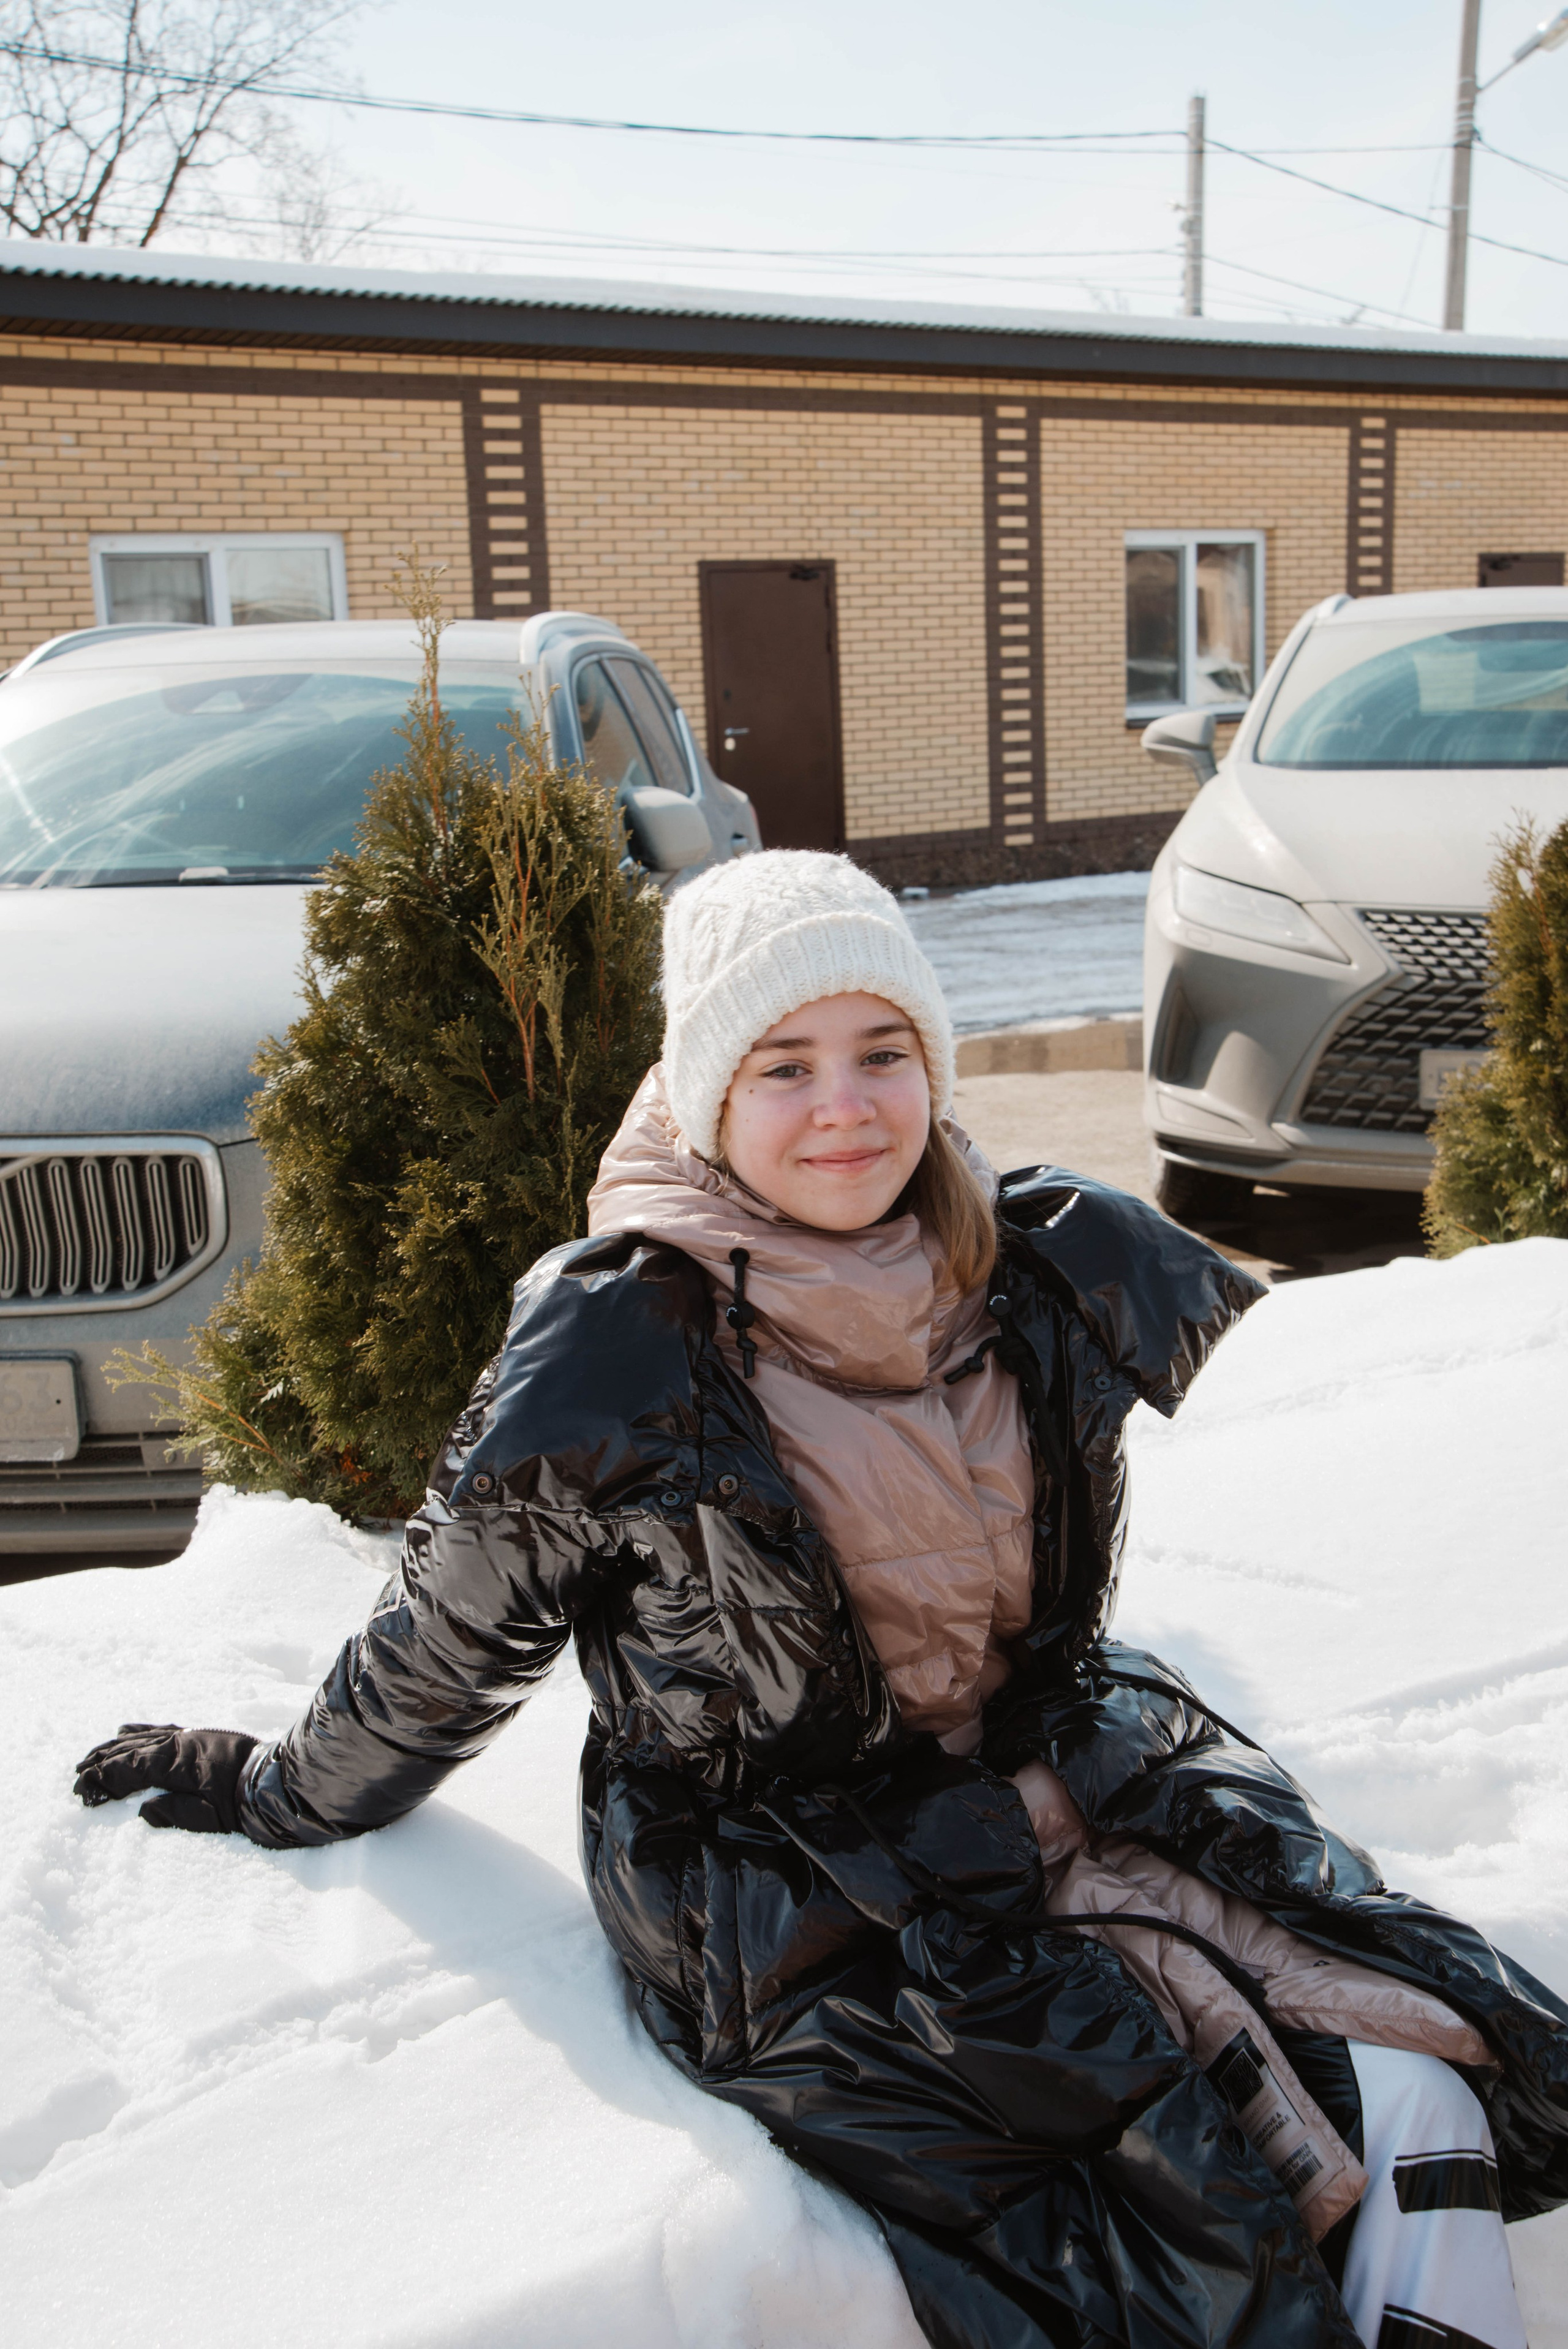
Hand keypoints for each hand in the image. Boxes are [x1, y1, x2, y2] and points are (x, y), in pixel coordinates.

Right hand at [74, 1723, 258, 1833]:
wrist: (279, 1781)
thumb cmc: (246, 1805)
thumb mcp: (209, 1819)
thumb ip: (174, 1814)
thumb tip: (143, 1810)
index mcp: (178, 1763)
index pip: (130, 1768)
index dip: (103, 1779)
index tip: (81, 1790)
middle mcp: (180, 1743)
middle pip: (131, 1750)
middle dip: (102, 1763)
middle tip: (77, 1776)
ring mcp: (190, 1736)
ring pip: (143, 1737)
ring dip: (115, 1747)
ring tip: (91, 1756)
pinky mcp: (199, 1736)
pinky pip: (162, 1729)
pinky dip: (140, 1731)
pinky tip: (125, 1730)